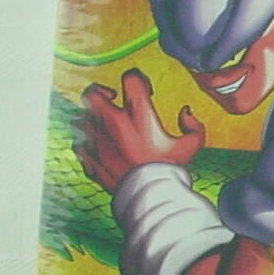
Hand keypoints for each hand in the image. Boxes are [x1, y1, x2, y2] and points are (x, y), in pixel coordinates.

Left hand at [75, 69, 205, 192]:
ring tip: (106, 127)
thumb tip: (185, 112)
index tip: (143, 92)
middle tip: (113, 102)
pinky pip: (79, 143)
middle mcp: (113, 123)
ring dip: (92, 119)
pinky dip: (87, 143)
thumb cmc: (169, 169)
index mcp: (138, 114)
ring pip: (81, 118)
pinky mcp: (90, 159)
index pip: (130, 78)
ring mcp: (98, 141)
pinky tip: (101, 148)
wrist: (149, 196)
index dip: (137, 79)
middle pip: (92, 93)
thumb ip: (194, 126)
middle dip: (100, 93)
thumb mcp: (191, 145)